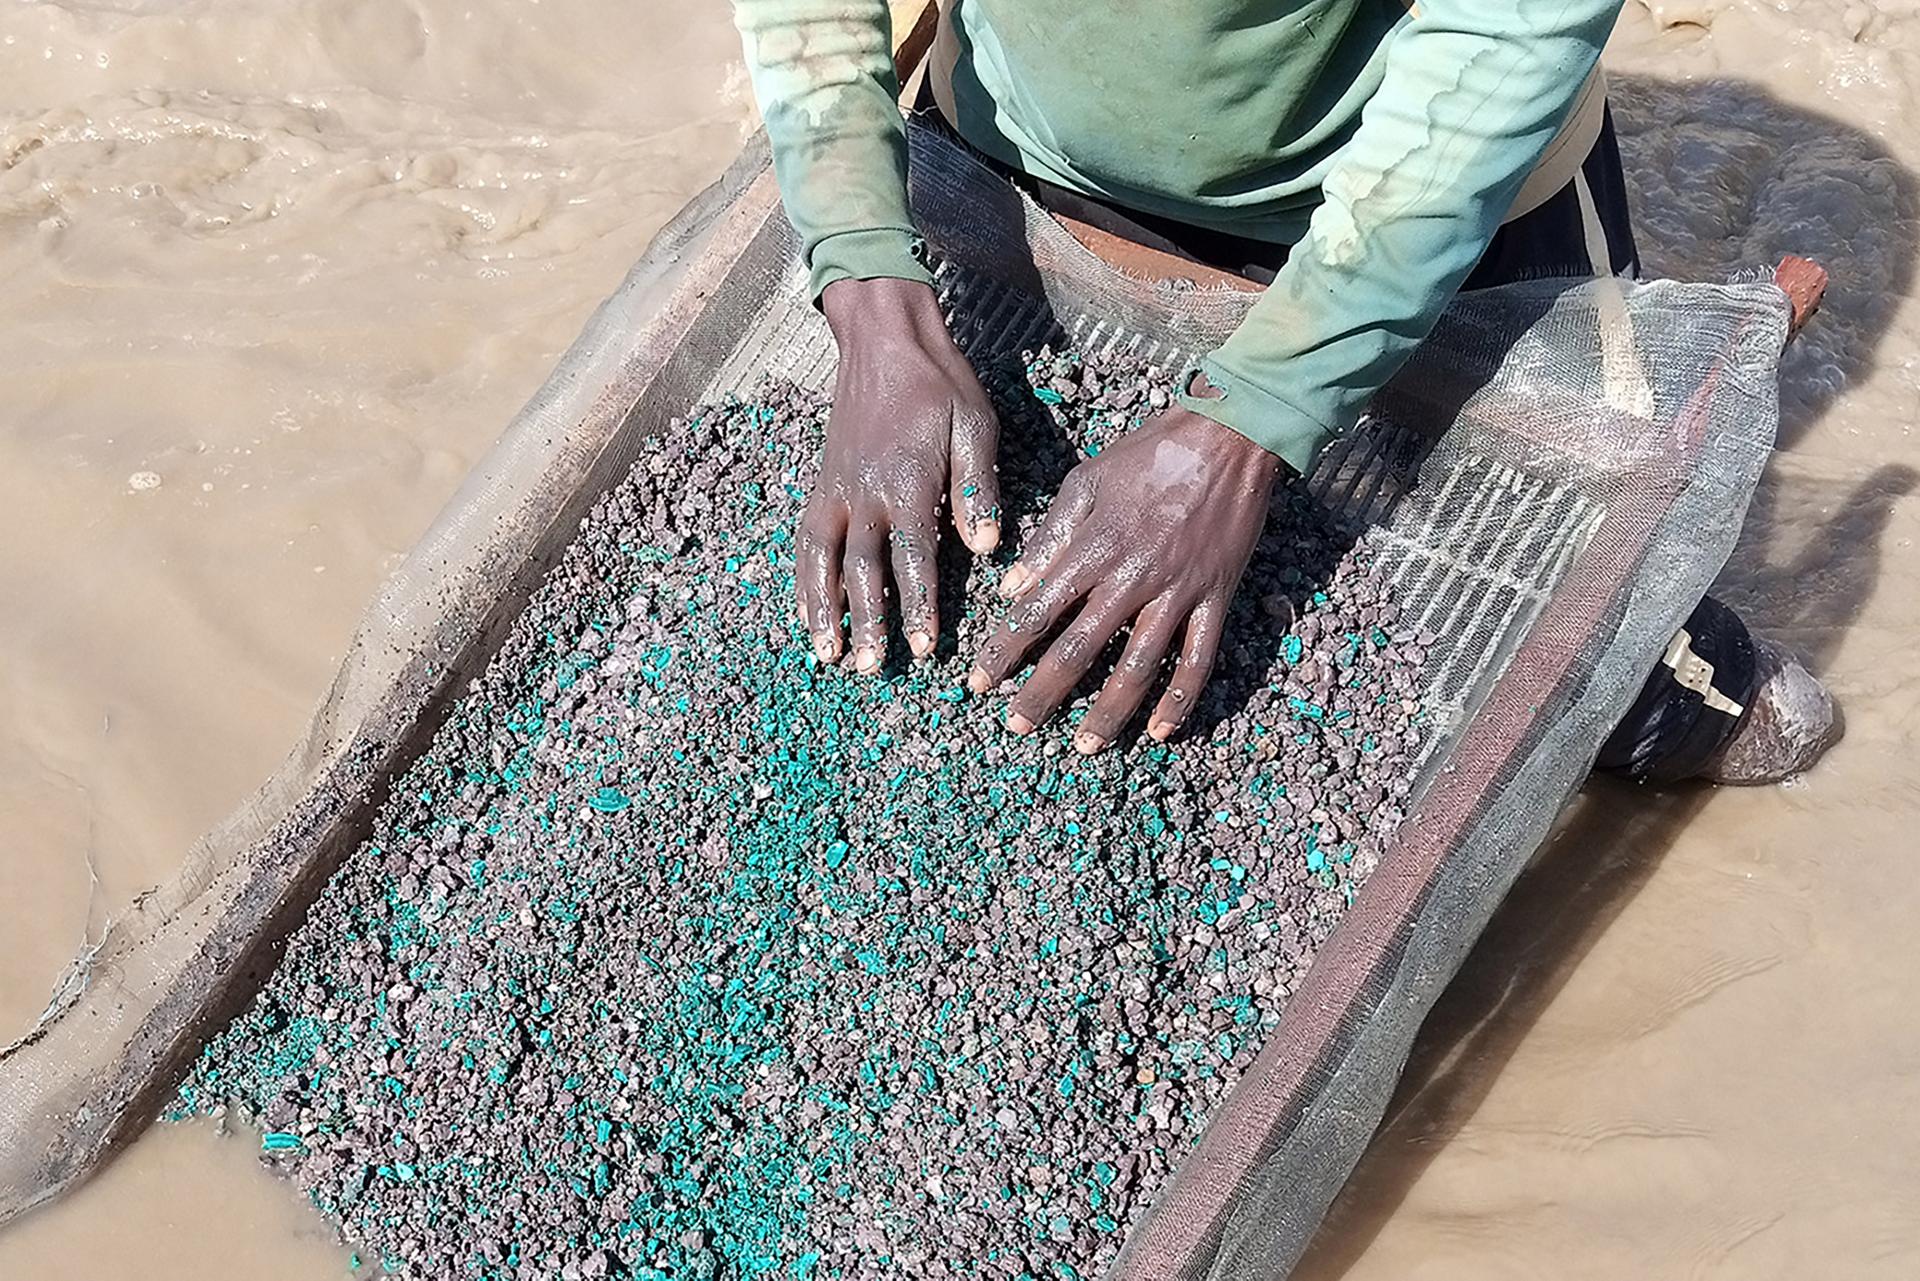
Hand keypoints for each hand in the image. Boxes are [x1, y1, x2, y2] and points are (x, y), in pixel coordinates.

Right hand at [801, 277, 1001, 671]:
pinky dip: (804, 579)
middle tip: (872, 667)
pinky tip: (806, 612)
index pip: (912, 556)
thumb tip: (988, 547)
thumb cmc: (939, 384)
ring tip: (827, 654)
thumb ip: (977, 487)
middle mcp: (864, 492)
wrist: (883, 339)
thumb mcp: (973, 425)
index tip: (922, 648)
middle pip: (861, 568)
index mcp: (908, 480)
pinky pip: (806, 539)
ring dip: (823, 609)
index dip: (917, 605)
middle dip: (867, 621)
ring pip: (822, 559)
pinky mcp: (822, 484)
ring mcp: (837, 489)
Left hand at [966, 402, 1279, 751]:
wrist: (1228, 438)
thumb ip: (1050, 537)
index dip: (1006, 650)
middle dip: (1043, 693)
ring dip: (1108, 712)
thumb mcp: (1086, 481)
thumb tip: (1012, 586)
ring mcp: (1177, 592)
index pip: (1038, 611)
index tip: (980, 682)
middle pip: (1079, 650)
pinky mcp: (1216, 598)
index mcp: (1093, 548)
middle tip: (1016, 726)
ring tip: (1085, 745)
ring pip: (1137, 667)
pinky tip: (1159, 731)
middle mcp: (1131, 578)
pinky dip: (1180, 699)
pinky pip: (1198, 659)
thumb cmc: (1150, 454)